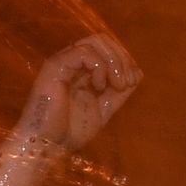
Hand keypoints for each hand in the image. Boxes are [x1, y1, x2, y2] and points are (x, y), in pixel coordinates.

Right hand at [17, 34, 141, 152]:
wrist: (48, 146)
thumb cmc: (70, 131)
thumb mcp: (104, 109)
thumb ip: (119, 92)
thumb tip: (137, 73)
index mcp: (81, 69)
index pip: (107, 47)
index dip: (125, 59)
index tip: (131, 83)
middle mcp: (71, 61)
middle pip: (103, 39)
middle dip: (122, 58)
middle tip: (125, 83)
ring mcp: (62, 62)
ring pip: (95, 41)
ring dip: (114, 62)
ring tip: (117, 85)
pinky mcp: (55, 66)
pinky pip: (83, 52)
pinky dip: (99, 67)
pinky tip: (98, 87)